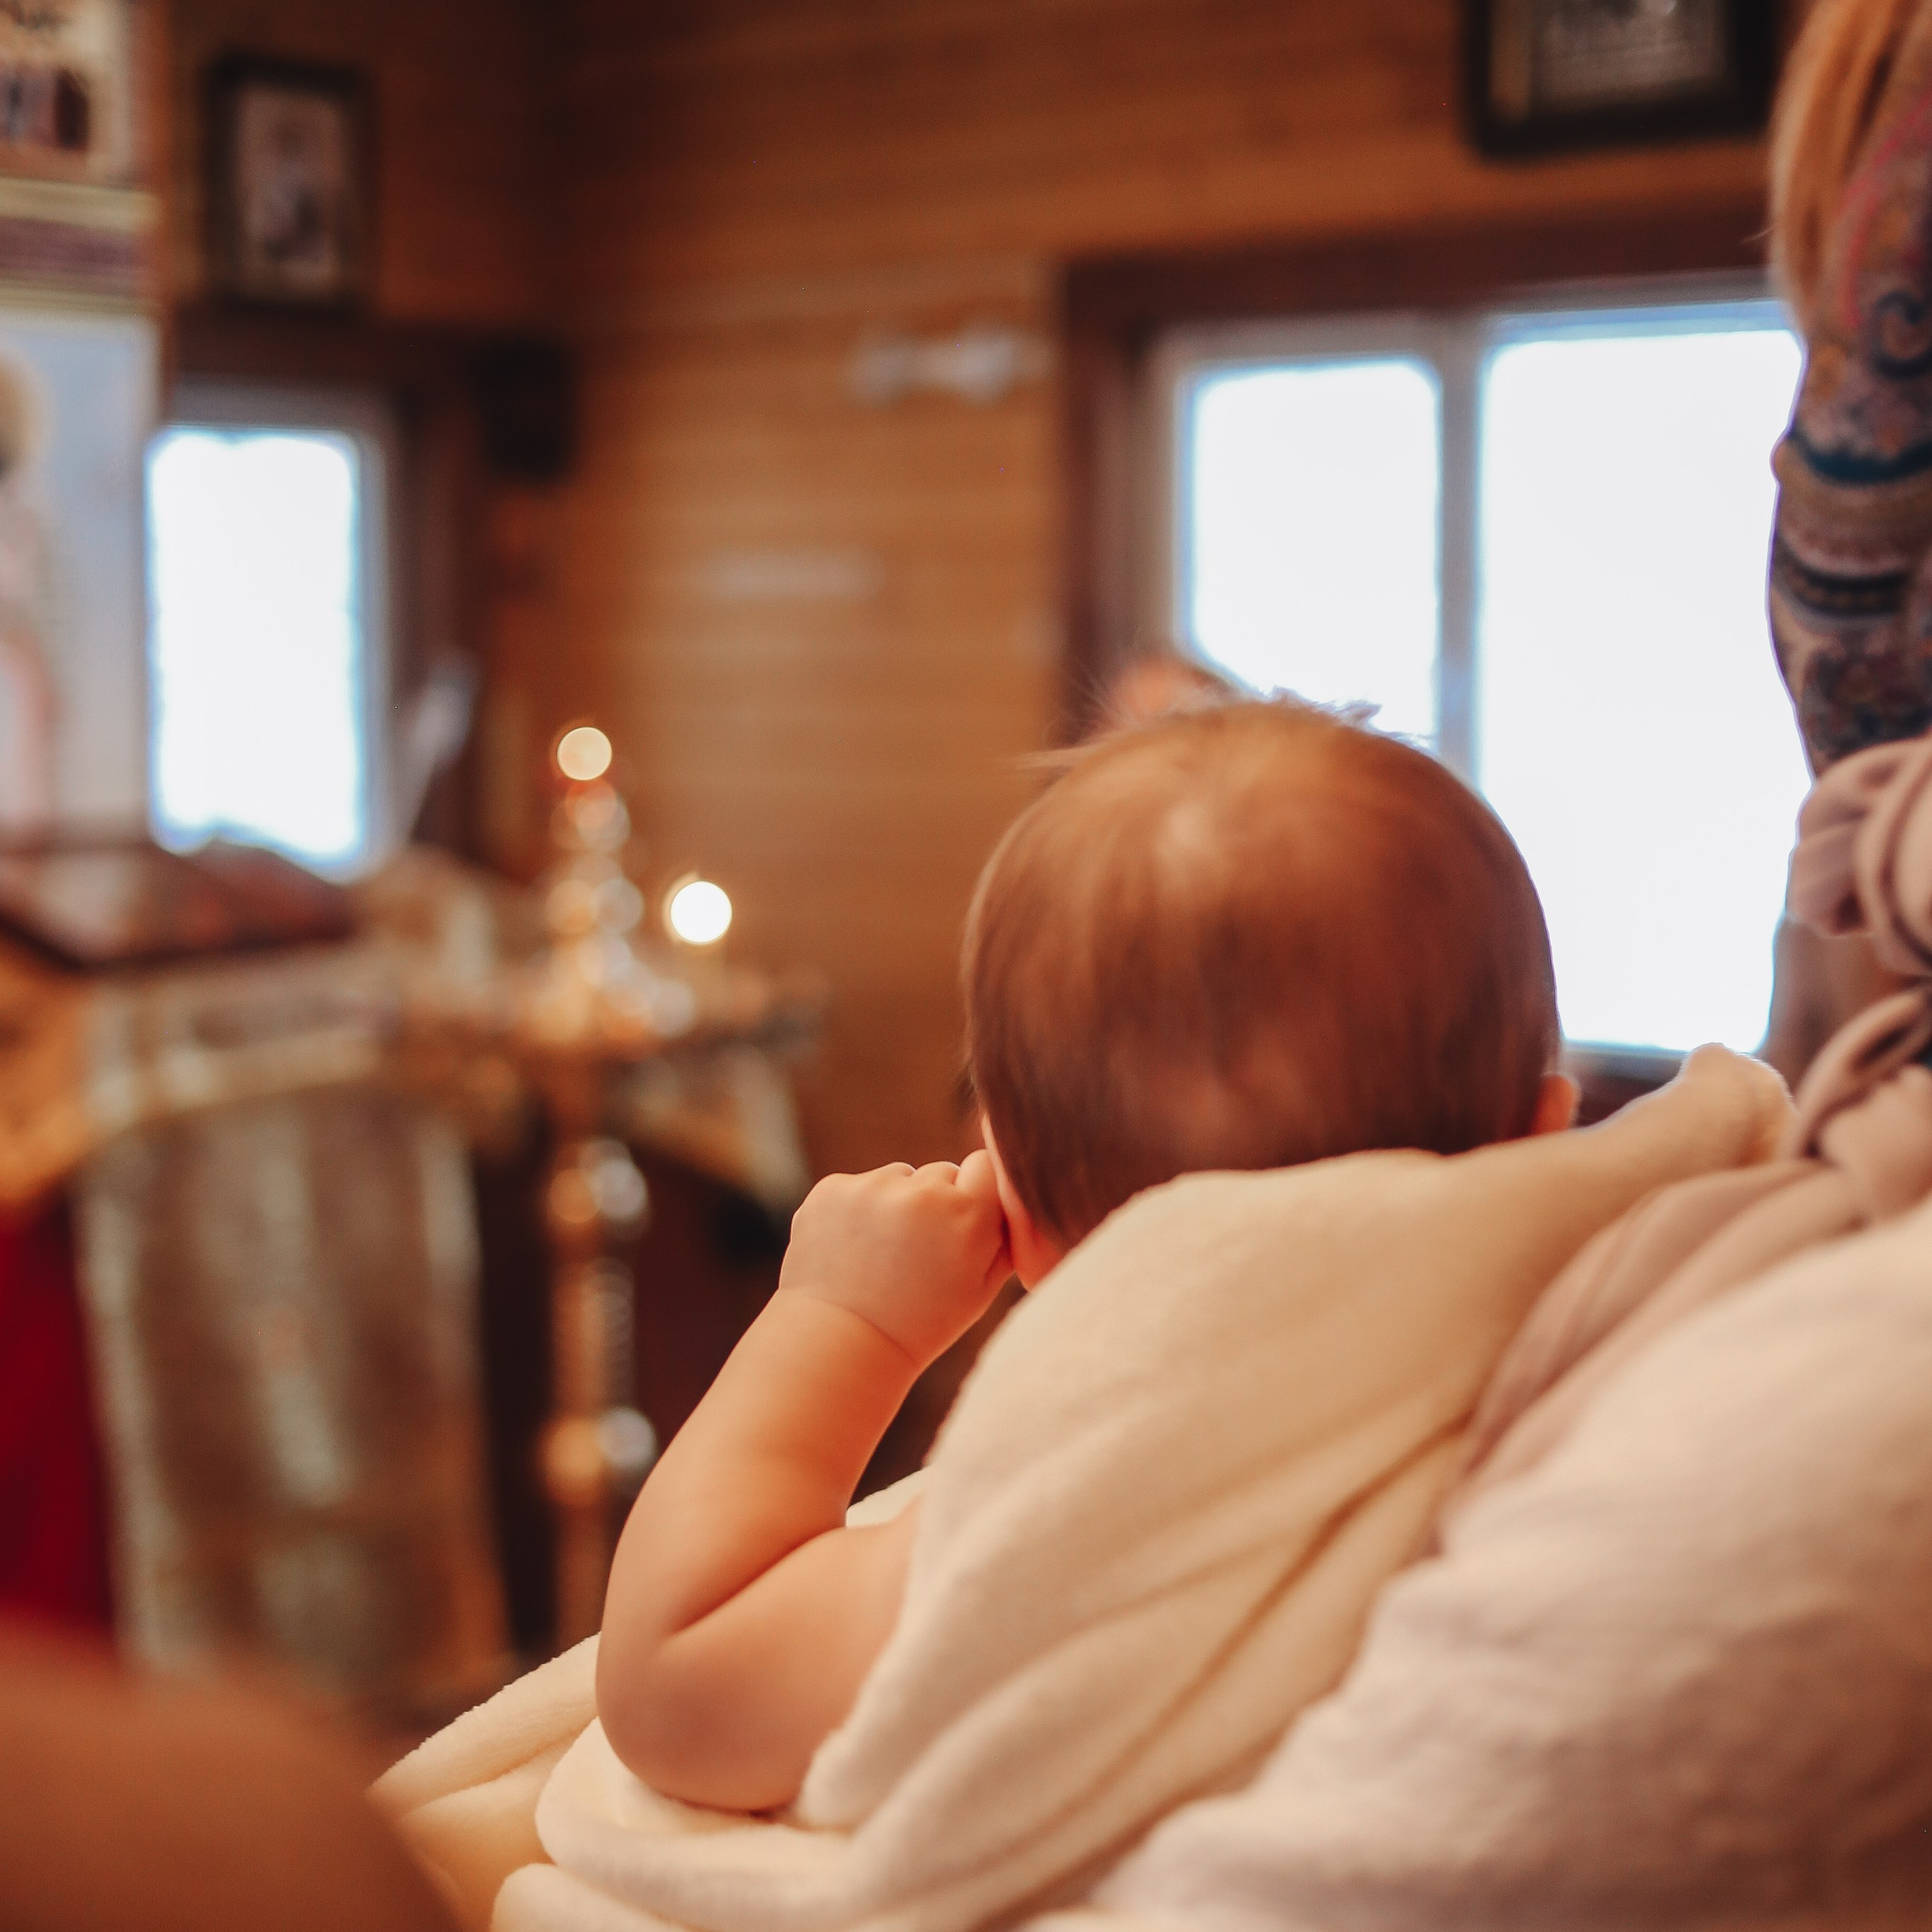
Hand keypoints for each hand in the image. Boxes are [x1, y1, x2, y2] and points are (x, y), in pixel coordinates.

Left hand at [778, 1151, 1011, 1367]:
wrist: (842, 1345)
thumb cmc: (921, 1323)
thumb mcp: (981, 1289)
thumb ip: (1004, 1236)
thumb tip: (1015, 1194)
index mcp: (967, 1216)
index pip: (986, 1165)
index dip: (976, 1193)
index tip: (963, 1222)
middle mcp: (921, 1193)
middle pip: (941, 1172)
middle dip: (936, 1203)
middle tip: (921, 1252)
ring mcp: (872, 1188)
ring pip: (899, 1177)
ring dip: (897, 1204)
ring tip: (884, 1257)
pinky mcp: (832, 1189)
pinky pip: (859, 1185)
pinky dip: (857, 1210)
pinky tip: (853, 1251)